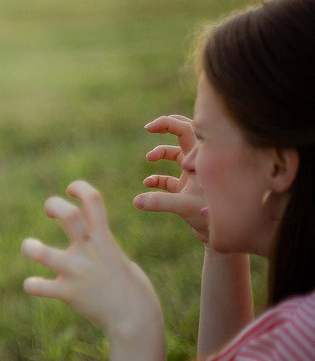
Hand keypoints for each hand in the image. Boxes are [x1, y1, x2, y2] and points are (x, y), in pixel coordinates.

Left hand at [23, 180, 159, 340]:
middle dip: (54, 205)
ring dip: (30, 247)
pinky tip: (33, 285)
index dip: (79, 188)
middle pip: (69, 215)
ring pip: (43, 253)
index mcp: (104, 239)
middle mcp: (89, 251)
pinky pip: (40, 287)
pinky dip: (31, 285)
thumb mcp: (118, 257)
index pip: (93, 200)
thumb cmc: (129, 286)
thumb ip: (101, 243)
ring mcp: (77, 272)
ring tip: (30, 247)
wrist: (135, 318)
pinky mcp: (69, 294)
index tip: (70, 190)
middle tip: (49, 211)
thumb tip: (90, 236)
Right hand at [134, 115, 207, 242]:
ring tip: (149, 159)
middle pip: (184, 134)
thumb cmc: (213, 218)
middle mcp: (200, 164)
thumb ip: (160, 201)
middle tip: (149, 127)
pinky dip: (158, 177)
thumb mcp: (186, 206)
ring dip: (161, 152)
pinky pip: (170, 177)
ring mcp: (194, 176)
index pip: (187, 129)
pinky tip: (148, 184)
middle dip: (166, 127)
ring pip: (176, 154)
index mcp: (202, 159)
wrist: (224, 236)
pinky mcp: (187, 190)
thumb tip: (136, 201)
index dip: (167, 123)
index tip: (149, 127)